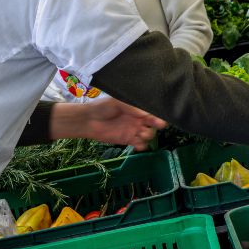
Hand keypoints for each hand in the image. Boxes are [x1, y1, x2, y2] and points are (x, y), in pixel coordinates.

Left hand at [52, 98, 166, 150]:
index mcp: (136, 109)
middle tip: (153, 126)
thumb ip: (131, 107)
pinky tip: (137, 144)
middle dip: (154, 126)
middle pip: (153, 125)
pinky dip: (142, 146)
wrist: (89, 121)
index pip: (151, 113)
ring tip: (140, 134)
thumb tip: (145, 114)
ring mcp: (133, 130)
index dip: (157, 116)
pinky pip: (140, 145)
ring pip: (148, 135)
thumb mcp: (116, 102)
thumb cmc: (102, 107)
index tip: (159, 120)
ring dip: (147, 136)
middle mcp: (137, 120)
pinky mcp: (128, 140)